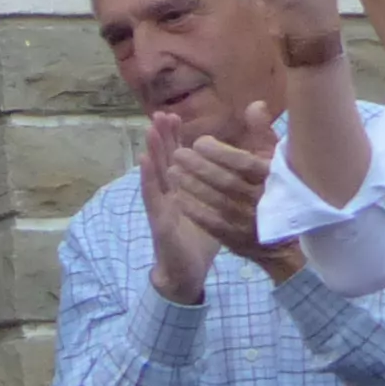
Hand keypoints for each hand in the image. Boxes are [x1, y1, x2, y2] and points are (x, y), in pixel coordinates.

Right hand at [137, 107, 226, 302]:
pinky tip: (144, 161)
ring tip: (151, 128)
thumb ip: (224, 189)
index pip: (178, 158)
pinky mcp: (159, 219)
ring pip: (155, 172)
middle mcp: (169, 193)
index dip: (176, 137)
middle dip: (163, 136)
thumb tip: (240, 169)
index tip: (176, 116)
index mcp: (183, 189)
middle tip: (161, 113)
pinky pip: (152, 195)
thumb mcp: (217, 209)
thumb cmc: (201, 239)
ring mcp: (161, 205)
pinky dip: (146, 177)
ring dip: (152, 149)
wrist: (187, 272)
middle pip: (165, 159)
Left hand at [161, 105, 294, 281]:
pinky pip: (214, 225)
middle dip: (199, 167)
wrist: (288, 236)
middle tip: (177, 154)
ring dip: (192, 186)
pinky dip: (195, 210)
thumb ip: (262, 133)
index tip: (200, 142)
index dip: (220, 152)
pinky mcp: (239, 240)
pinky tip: (177, 198)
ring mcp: (251, 223)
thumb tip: (255, 104)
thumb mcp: (273, 160)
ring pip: (217, 202)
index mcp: (274, 179)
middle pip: (227, 182)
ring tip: (171, 171)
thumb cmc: (277, 188)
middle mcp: (264, 201)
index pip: (245, 164)